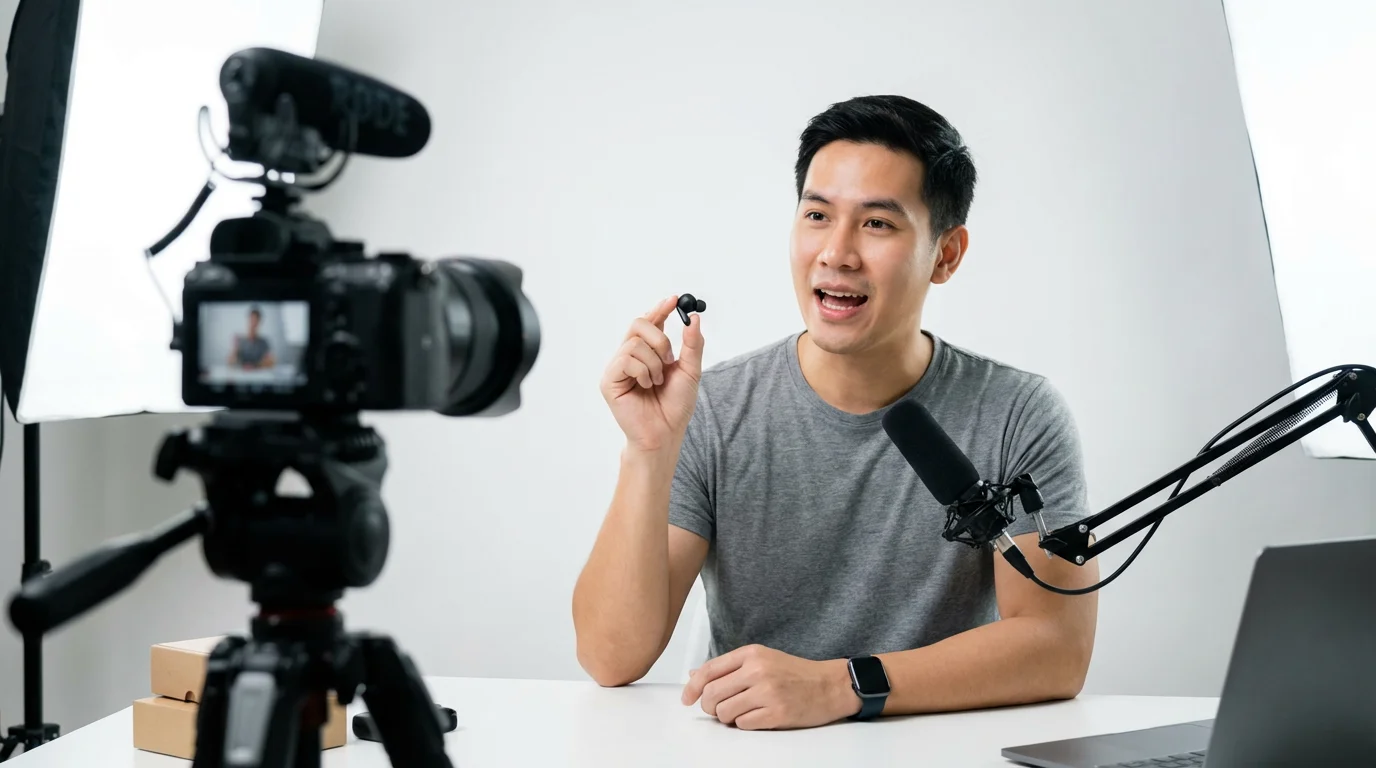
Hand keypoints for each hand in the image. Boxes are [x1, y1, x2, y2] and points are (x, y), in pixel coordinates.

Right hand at [600, 295, 704, 452]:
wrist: (665, 433)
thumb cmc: (675, 406)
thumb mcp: (690, 371)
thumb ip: (692, 345)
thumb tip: (694, 318)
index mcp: (647, 352)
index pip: (650, 322)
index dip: (660, 309)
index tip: (674, 299)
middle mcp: (629, 356)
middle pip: (638, 323)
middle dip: (660, 339)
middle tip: (669, 359)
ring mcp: (617, 367)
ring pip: (634, 343)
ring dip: (654, 363)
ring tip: (656, 382)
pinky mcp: (609, 380)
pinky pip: (626, 359)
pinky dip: (644, 372)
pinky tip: (646, 387)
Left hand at [680, 644, 859, 729]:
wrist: (830, 685)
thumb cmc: (795, 673)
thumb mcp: (762, 659)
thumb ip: (729, 667)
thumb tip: (694, 675)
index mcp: (751, 654)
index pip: (709, 670)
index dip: (692, 688)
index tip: (686, 699)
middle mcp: (757, 670)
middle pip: (712, 694)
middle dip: (710, 706)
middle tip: (718, 709)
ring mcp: (767, 692)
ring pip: (724, 712)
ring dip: (727, 717)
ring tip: (742, 712)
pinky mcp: (776, 713)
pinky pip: (743, 725)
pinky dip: (745, 724)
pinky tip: (757, 717)